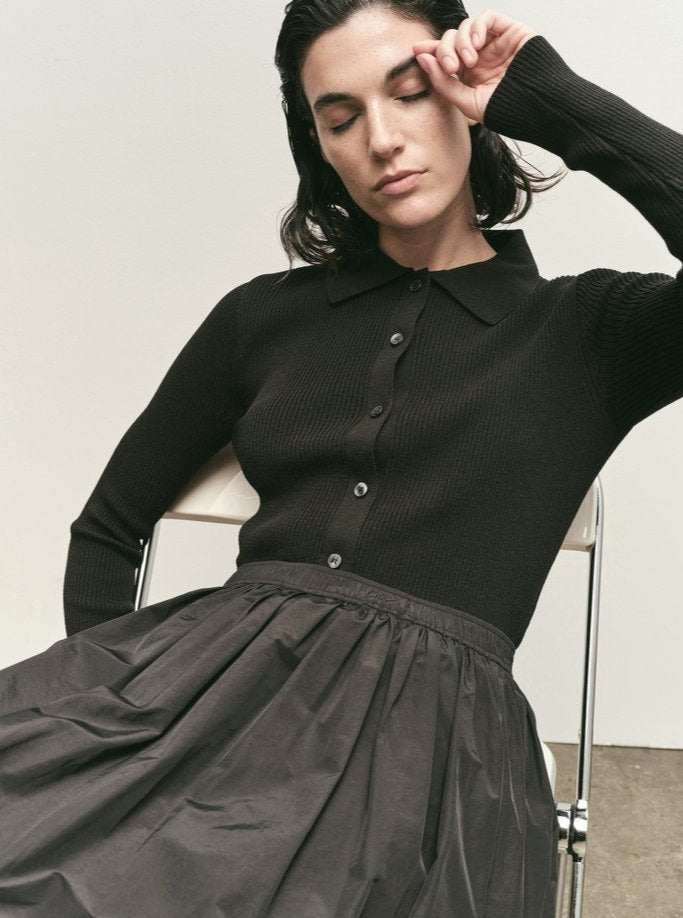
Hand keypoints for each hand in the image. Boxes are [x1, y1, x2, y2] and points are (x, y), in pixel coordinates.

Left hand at [412, 10, 539, 124]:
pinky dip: (477, 27)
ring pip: (466, 28)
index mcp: (469, 76)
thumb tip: (422, 57)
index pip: (445, 56)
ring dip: (461, 41)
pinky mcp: (510, 32)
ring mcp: (495, 44)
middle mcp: (481, 58)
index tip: (418, 50)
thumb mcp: (466, 101)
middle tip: (451, 67)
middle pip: (452, 40)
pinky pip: (487, 18)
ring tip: (468, 61)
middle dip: (445, 50)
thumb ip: (443, 82)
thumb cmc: (505, 109)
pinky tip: (477, 44)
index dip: (431, 50)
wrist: (537, 106)